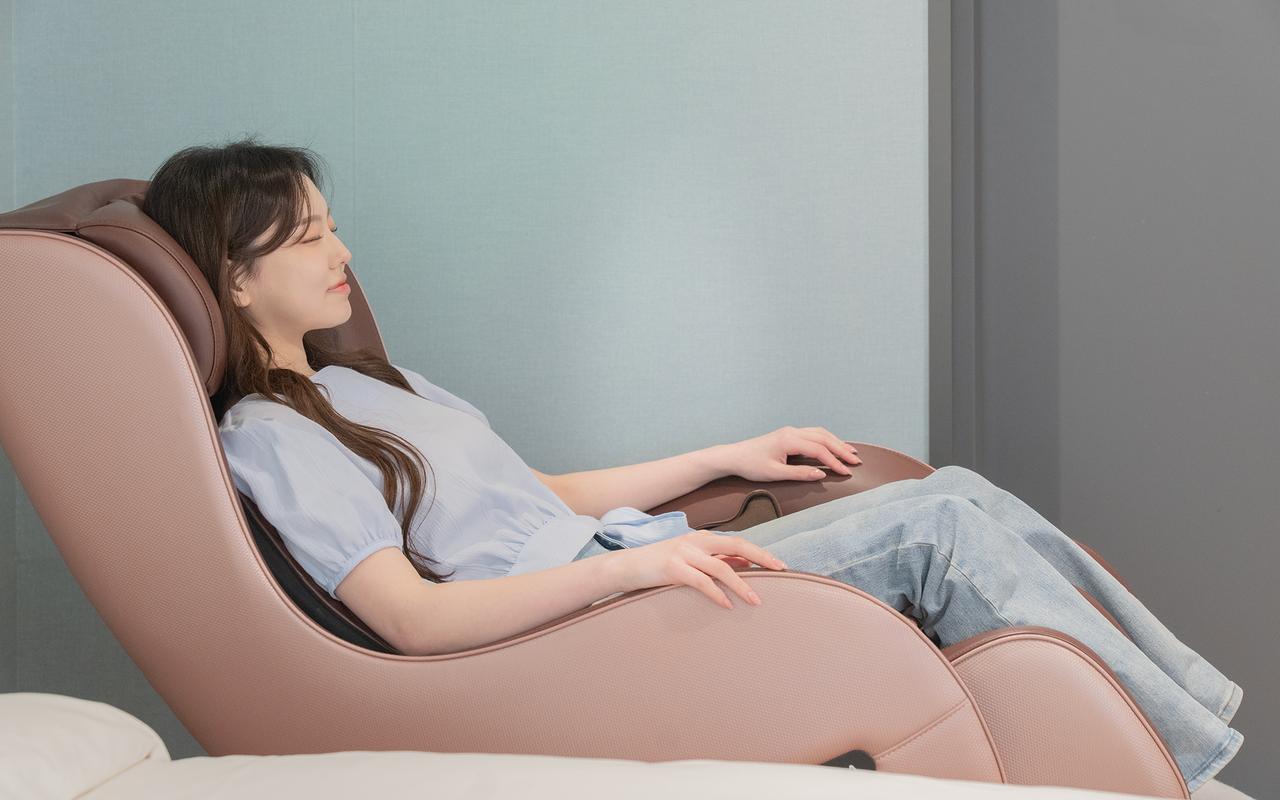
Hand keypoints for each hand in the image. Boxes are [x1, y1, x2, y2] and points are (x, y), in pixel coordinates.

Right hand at [607, 530, 787, 609]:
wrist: (628, 566)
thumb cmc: (661, 564)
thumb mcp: (691, 558)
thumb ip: (717, 560)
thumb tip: (746, 565)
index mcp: (703, 538)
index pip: (739, 542)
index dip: (760, 553)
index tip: (779, 565)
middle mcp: (696, 541)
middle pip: (736, 546)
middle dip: (760, 558)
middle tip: (779, 571)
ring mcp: (684, 553)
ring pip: (721, 567)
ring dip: (741, 585)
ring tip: (755, 601)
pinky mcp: (673, 568)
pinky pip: (701, 582)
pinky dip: (717, 594)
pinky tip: (727, 605)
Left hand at [717, 426, 861, 482]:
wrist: (734, 456)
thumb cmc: (751, 465)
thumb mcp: (775, 473)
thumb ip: (799, 473)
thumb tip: (821, 474)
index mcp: (789, 440)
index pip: (819, 450)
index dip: (835, 462)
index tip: (846, 472)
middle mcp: (792, 432)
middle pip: (824, 438)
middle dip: (841, 449)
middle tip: (856, 461)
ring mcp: (790, 431)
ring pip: (820, 433)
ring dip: (836, 442)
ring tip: (850, 452)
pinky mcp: (789, 434)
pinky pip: (813, 434)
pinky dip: (827, 439)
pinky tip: (833, 446)